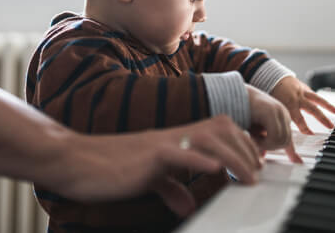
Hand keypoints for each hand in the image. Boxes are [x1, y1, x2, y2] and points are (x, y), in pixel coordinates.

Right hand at [43, 115, 260, 217]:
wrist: (76, 161)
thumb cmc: (109, 170)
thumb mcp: (149, 180)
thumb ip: (170, 188)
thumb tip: (187, 205)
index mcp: (173, 140)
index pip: (217, 131)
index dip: (240, 144)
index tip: (256, 163)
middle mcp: (171, 136)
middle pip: (220, 129)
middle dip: (245, 149)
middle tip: (258, 173)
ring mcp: (161, 143)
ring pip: (207, 136)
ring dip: (233, 155)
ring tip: (248, 176)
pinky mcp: (147, 155)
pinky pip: (177, 153)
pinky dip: (199, 159)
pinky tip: (215, 167)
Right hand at [245, 85, 300, 162]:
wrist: (229, 94)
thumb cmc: (239, 112)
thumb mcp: (253, 130)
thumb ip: (260, 141)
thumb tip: (263, 157)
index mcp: (281, 117)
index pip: (288, 137)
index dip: (292, 152)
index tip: (298, 162)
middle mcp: (283, 113)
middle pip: (285, 141)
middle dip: (270, 147)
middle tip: (255, 142)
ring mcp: (279, 111)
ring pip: (281, 140)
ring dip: (265, 144)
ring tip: (252, 137)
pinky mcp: (271, 112)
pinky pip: (274, 136)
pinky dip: (263, 142)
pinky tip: (253, 136)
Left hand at [270, 76, 334, 133]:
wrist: (269, 76)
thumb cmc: (269, 94)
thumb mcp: (272, 109)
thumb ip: (279, 121)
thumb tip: (281, 135)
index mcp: (288, 104)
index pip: (299, 118)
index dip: (305, 128)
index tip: (311, 134)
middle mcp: (297, 98)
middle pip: (312, 109)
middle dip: (322, 118)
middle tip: (331, 127)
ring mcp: (301, 92)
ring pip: (317, 99)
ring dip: (328, 106)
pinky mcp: (303, 87)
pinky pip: (313, 95)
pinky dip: (320, 100)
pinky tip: (326, 106)